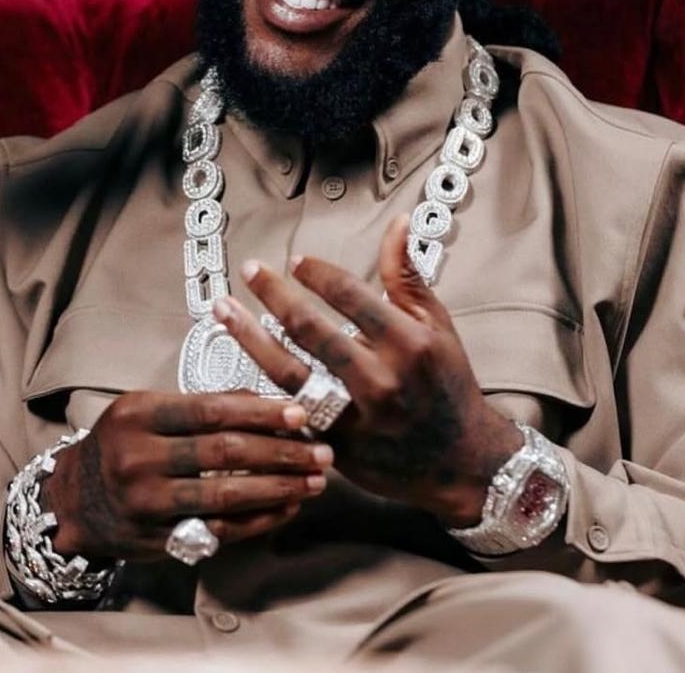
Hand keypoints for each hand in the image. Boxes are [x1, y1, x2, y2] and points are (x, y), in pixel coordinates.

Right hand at [39, 391, 330, 562]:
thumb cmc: (122, 442)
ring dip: (278, 489)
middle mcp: (138, 458)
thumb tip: (268, 400)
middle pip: (224, 453)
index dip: (261, 413)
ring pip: (226, 495)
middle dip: (281, 452)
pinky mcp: (156, 540)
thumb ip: (203, 405)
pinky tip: (286, 508)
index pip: (211, 410)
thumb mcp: (148, 410)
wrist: (74, 499)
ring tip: (314, 481)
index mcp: (138, 414)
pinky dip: (258, 521)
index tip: (301, 415)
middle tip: (322, 452)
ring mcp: (146, 503)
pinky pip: (217, 531)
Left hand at [212, 215, 522, 526]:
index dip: (319, 275)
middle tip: (251, 269)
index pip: (353, 298)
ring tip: (223, 308)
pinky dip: (258, 382)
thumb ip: (406, 275)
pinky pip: (286, 410)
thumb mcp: (437, 325)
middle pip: (312, 332)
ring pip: (288, 373)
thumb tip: (397, 222)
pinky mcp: (335, 448)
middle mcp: (381, 382)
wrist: (462, 461)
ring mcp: (355, 419)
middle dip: (275, 295)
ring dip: (248, 336)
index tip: (296, 260)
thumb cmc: (447, 384)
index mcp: (410, 345)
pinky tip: (235, 360)